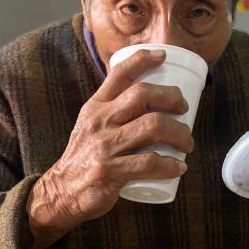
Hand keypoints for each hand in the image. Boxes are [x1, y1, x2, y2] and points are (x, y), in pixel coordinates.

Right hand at [28, 49, 192, 241]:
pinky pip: (148, 163)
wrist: (60, 192)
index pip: (118, 73)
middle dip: (172, 98)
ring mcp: (104, 146)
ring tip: (187, 143)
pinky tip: (179, 167)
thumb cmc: (85, 157)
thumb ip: (112, 110)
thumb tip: (147, 97)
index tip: (163, 56)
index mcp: (96, 107)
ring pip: (152, 126)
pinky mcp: (109, 171)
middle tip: (185, 109)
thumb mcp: (91, 125)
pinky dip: (170, 165)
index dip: (142, 59)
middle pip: (143, 95)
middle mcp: (99, 121)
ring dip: (179, 133)